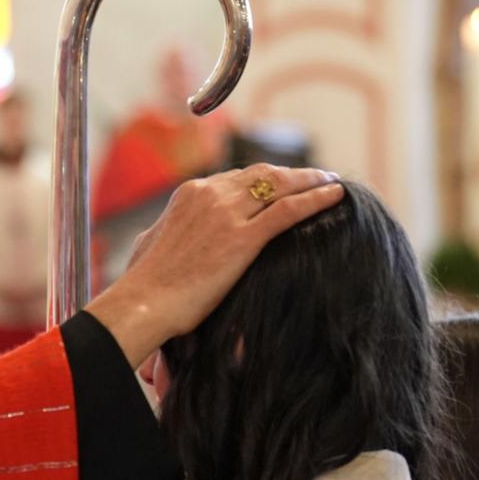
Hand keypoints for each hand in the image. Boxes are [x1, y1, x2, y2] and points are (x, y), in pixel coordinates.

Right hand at [82, 165, 345, 365]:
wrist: (142, 304)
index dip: (265, 179)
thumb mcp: (151, 244)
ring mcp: (227, 214)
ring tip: (332, 181)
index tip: (282, 183)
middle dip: (292, 175)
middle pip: (262, 175)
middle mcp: (209, 194)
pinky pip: (288, 211)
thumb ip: (166, 231)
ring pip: (279, 185)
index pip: (237, 178)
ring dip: (310, 180)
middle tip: (317, 176)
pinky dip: (316, 199)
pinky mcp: (242, 239)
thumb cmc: (144, 285)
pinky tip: (336, 196)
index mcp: (189, 193)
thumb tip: (162, 233)